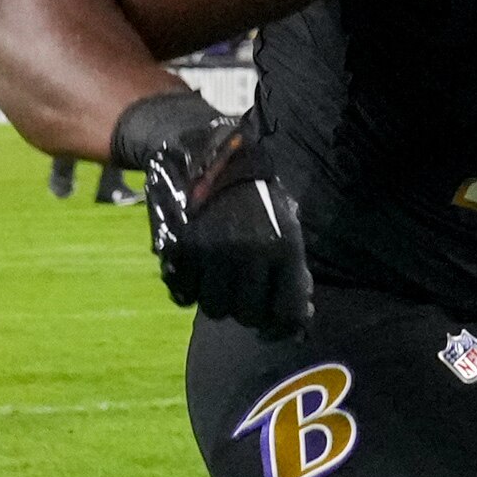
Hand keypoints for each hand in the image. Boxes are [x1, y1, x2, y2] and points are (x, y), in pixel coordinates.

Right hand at [126, 92, 313, 338]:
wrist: (205, 150)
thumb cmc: (255, 192)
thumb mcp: (287, 222)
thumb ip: (293, 271)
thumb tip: (299, 323)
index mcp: (282, 245)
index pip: (286, 313)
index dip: (281, 327)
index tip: (273, 326)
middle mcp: (247, 252)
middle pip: (246, 315)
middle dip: (247, 310)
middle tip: (244, 293)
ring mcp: (209, 252)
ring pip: (214, 309)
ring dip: (218, 301)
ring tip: (220, 279)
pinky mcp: (177, 248)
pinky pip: (182, 295)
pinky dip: (188, 290)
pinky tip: (196, 272)